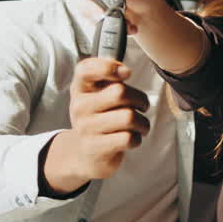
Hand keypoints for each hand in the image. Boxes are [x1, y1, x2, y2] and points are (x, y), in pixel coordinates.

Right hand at [42, 58, 149, 194]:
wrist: (87, 154)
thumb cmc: (100, 118)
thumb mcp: (99, 94)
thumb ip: (109, 77)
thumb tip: (124, 71)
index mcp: (80, 88)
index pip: (86, 69)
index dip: (108, 67)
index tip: (126, 73)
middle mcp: (79, 106)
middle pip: (120, 92)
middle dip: (140, 100)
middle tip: (142, 107)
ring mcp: (86, 128)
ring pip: (129, 117)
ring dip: (143, 123)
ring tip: (139, 126)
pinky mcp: (95, 148)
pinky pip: (128, 138)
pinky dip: (137, 138)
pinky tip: (131, 139)